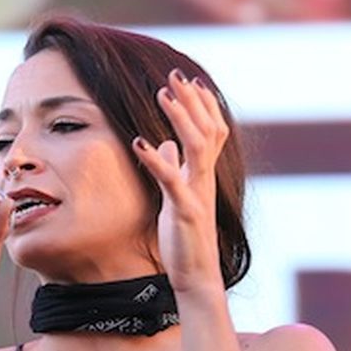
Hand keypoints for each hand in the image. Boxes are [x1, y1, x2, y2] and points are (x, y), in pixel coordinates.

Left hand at [132, 68, 229, 293]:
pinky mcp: (185, 212)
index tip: (187, 79)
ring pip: (198, 147)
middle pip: (207, 130)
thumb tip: (164, 144)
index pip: (211, 131)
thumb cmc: (185, 239)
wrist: (196, 277)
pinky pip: (173, 181)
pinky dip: (156, 161)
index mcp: (203, 176)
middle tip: (175, 74)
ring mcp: (197, 194)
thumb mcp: (178, 197)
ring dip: (180, 118)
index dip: (202, 104)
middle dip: (192, 100)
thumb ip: (174, 168)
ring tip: (162, 94)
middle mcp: (205, 180)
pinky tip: (139, 143)